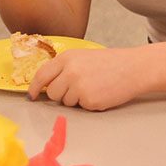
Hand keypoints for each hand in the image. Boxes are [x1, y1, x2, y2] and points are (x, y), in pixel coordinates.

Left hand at [27, 47, 151, 110]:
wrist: (133, 68)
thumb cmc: (110, 63)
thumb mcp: (82, 58)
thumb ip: (64, 68)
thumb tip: (47, 84)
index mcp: (66, 58)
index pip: (42, 75)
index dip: (35, 87)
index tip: (32, 95)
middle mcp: (70, 72)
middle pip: (53, 93)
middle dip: (61, 95)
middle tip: (77, 88)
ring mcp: (79, 87)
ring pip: (66, 102)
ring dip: (76, 99)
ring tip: (93, 87)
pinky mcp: (89, 100)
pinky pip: (81, 108)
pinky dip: (89, 104)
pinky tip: (100, 93)